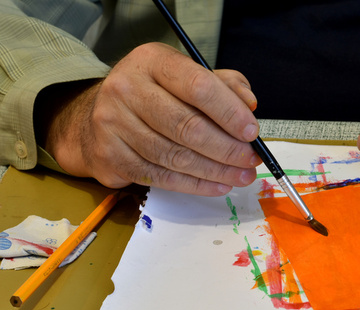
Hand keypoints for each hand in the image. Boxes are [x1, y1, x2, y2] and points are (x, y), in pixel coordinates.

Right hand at [41, 42, 261, 195]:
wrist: (95, 117)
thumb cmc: (154, 96)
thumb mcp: (186, 77)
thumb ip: (222, 86)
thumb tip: (249, 104)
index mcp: (152, 61)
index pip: (198, 86)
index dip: (229, 112)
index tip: (252, 132)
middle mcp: (127, 88)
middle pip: (187, 126)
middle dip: (227, 148)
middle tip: (251, 161)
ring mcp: (113, 123)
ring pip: (176, 156)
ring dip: (216, 171)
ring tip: (241, 176)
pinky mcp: (110, 156)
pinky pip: (162, 177)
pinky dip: (195, 185)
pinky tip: (218, 185)